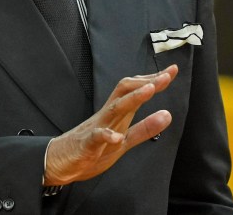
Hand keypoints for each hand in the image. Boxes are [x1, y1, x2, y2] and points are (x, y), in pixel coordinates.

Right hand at [43, 64, 178, 185]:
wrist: (60, 161)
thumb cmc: (92, 149)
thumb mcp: (124, 141)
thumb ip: (145, 129)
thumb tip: (167, 115)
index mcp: (117, 115)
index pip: (136, 90)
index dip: (154, 80)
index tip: (172, 70)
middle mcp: (108, 116)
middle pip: (125, 91)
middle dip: (146, 82)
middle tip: (166, 76)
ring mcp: (97, 128)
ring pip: (114, 108)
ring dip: (133, 98)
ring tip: (150, 90)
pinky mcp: (86, 145)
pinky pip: (95, 138)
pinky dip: (106, 136)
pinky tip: (116, 137)